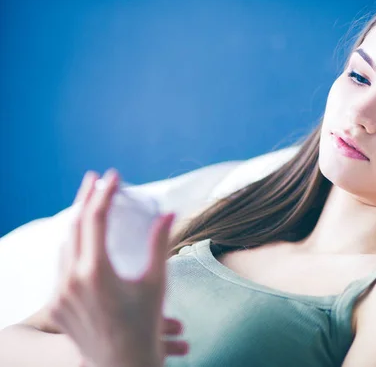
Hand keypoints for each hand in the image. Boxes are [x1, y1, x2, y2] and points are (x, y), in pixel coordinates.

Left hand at [49, 169, 186, 366]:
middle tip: (96, 179)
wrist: (123, 364)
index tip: (114, 177)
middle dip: (86, 198)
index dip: (105, 193)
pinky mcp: (55, 306)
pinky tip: (84, 242)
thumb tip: (169, 213)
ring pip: (65, 245)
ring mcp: (59, 294)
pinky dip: (73, 248)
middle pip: (74, 225)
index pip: (96, 219)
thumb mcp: (156, 282)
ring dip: (78, 223)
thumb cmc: (146, 325)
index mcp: (97, 271)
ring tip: (90, 205)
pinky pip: (61, 267)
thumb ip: (159, 244)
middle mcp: (71, 280)